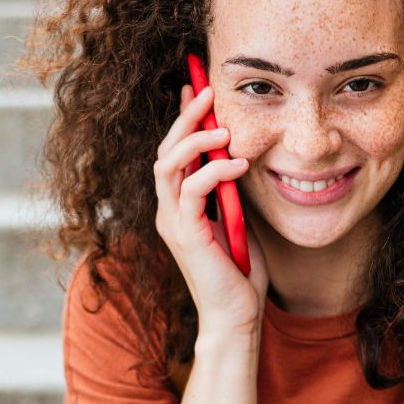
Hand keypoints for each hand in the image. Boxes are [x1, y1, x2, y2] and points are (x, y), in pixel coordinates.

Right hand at [153, 83, 268, 338]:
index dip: (181, 118)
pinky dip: (215, 171)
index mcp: (177, 206)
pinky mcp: (185, 234)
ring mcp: (172, 222)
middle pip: (164, 151)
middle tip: (205, 90)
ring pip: (167, 165)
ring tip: (224, 127)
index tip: (194, 87)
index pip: (172, 152)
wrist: (236, 316)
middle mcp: (167, 210)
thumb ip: (229, 188)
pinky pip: (191, 190)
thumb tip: (237, 152)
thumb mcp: (236, 217)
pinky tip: (240, 163)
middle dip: (184, 118)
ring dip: (194, 140)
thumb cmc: (240, 271)